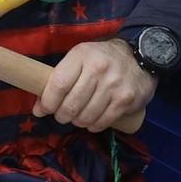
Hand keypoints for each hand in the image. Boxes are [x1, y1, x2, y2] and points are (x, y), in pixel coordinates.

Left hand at [35, 38, 154, 131]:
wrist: (140, 56)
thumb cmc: (102, 58)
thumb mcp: (80, 58)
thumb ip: (60, 78)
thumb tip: (40, 107)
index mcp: (81, 55)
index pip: (58, 84)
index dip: (47, 102)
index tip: (43, 109)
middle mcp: (98, 69)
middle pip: (71, 104)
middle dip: (61, 115)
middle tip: (61, 116)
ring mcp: (114, 85)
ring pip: (86, 116)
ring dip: (77, 122)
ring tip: (77, 118)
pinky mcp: (126, 100)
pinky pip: (103, 121)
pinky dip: (93, 126)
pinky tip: (91, 122)